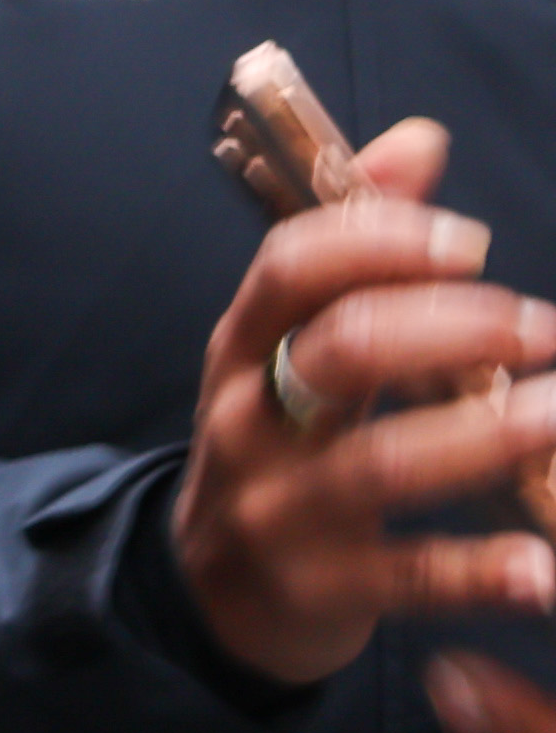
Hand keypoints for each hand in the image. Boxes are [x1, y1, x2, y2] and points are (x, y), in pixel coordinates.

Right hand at [174, 107, 555, 691]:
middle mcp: (249, 419)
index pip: (292, 269)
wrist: (209, 591)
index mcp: (245, 345)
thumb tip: (419, 141)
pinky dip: (478, 574)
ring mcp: (276, 508)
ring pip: (379, 465)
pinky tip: (542, 569)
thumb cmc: (279, 442)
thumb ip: (356, 240)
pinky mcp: (315, 590)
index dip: (382, 241)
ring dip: (487, 437)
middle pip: (341, 351)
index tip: (472, 242)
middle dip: (453, 330)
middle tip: (542, 330)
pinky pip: (405, 578)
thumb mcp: (291, 342)